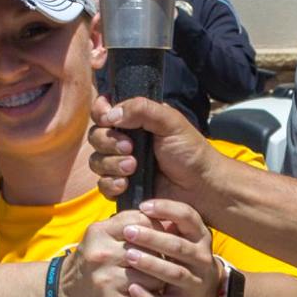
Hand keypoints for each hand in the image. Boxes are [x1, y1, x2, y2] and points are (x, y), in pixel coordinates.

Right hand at [55, 211, 170, 296]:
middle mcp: (102, 254)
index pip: (142, 222)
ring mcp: (107, 280)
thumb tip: (169, 221)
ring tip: (153, 281)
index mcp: (100, 232)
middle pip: (151, 251)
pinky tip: (147, 295)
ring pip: (153, 277)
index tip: (161, 238)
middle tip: (162, 262)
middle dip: (161, 257)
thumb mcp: (102, 236)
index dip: (158, 230)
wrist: (63, 294)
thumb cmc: (92, 261)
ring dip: (158, 281)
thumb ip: (130, 224)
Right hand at [89, 94, 220, 205]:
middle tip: (130, 148)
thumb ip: (142, 109)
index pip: (103, 111)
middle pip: (95, 137)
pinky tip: (126, 184)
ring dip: (111, 164)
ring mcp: (122, 165)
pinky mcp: (123, 187)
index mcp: (135, 120)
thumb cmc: (190, 152)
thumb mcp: (170, 122)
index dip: (100, 114)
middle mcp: (125, 140)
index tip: (108, 119)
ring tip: (134, 168)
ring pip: (96, 162)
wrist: (201, 187)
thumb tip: (110, 114)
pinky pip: (103, 185)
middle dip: (108, 142)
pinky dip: (111, 184)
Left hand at [119, 200, 222, 296]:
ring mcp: (194, 282)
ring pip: (174, 273)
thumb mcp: (183, 235)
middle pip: (178, 247)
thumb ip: (166, 222)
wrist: (204, 290)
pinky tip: (132, 288)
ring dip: (151, 264)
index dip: (167, 209)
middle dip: (153, 238)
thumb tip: (138, 206)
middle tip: (128, 231)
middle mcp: (201, 259)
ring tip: (129, 255)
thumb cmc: (183, 255)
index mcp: (200, 236)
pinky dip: (148, 296)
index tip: (143, 206)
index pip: (188, 217)